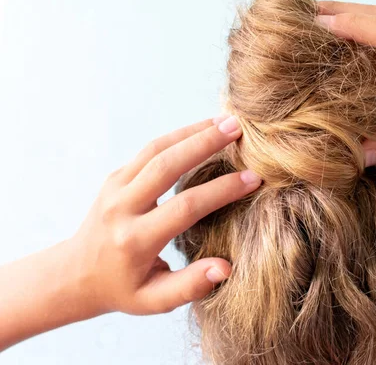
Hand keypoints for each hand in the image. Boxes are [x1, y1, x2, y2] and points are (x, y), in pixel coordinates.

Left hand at [70, 115, 260, 314]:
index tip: (253, 179)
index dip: (222, 191)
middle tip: (238, 128)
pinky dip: (178, 136)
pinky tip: (202, 129)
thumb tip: (226, 267)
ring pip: (156, 149)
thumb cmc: (122, 289)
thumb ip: (190, 286)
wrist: (76, 273)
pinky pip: (149, 150)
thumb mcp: (154, 301)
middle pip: (167, 165)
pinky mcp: (116, 176)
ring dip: (192, 131)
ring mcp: (115, 187)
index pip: (185, 207)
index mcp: (135, 240)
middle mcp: (122, 208)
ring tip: (225, 121)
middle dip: (205, 143)